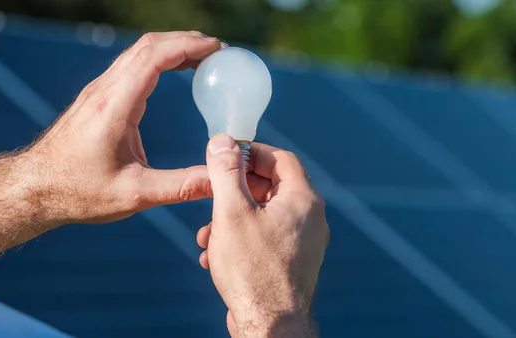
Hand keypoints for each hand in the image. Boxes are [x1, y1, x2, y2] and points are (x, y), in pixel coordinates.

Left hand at [20, 31, 223, 224]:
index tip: (216, 48)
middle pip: (148, 46)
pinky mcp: (98, 98)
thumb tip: (219, 181)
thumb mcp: (135, 194)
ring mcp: (99, 92)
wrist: (36, 189)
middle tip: (217, 51)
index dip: (187, 46)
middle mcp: (104, 91)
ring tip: (203, 57)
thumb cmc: (79, 192)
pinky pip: (132, 64)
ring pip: (139, 52)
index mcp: (113, 107)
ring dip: (172, 47)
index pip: (153, 58)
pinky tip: (176, 71)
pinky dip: (159, 59)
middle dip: (185, 40)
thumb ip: (181, 186)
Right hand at [196, 135, 328, 337]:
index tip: (226, 157)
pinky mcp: (291, 262)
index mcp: (303, 200)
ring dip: (231, 219)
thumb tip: (222, 141)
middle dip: (235, 191)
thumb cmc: (253, 270)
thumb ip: (227, 173)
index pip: (280, 159)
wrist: (270, 325)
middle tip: (211, 197)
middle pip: (271, 187)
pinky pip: (265, 238)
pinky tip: (214, 256)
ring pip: (263, 215)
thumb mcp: (232, 212)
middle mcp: (309, 219)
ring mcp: (303, 242)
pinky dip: (240, 239)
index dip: (251, 153)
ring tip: (207, 235)